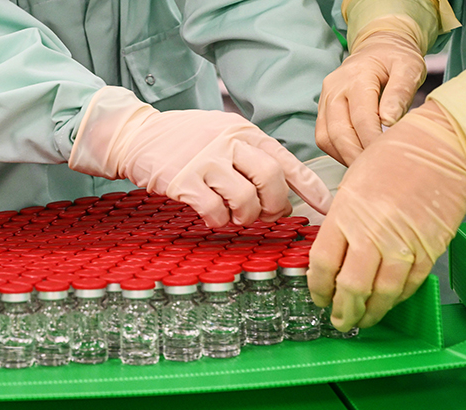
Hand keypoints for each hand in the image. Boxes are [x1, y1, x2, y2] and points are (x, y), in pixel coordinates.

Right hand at [69, 86, 332, 226]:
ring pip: (246, 199)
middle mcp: (229, 142)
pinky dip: (218, 220)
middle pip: (272, 179)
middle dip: (276, 206)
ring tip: (235, 215)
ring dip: (246, 216)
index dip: (311, 187)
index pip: (287, 159)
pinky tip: (212, 215)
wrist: (138, 135)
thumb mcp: (224, 135)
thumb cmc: (187, 140)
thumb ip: (253, 157)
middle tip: (267, 215)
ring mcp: (206, 160)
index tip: (327, 207)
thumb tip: (286, 192)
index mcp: (245, 131)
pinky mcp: (184, 180)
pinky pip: (215, 211)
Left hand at [308, 100, 465, 330]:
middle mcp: (372, 234)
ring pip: (382, 294)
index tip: (319, 297)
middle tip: (339, 320)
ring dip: (370, 313)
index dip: (317, 288)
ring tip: (363, 319)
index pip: (322, 265)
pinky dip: (397, 298)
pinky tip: (388, 301)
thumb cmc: (392, 157)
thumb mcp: (352, 185)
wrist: (439, 146)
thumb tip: (334, 257)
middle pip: (350, 287)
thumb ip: (341, 223)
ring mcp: (403, 245)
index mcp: (345, 215)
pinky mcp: (430, 249)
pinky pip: (410, 285)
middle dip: (342, 311)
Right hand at [315, 31, 425, 165]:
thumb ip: (400, 91)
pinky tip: (355, 158)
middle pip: (338, 132)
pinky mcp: (322, 110)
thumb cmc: (396, 59)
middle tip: (374, 172)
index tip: (386, 158)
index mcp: (356, 77)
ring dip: (344, 157)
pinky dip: (337, 152)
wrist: (376, 48)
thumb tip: (389, 121)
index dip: (372, 141)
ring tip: (365, 168)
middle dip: (355, 155)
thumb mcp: (409, 66)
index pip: (361, 117)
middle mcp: (334, 89)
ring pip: (325, 137)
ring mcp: (324, 100)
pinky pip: (323, 137)